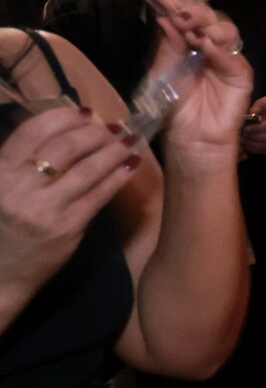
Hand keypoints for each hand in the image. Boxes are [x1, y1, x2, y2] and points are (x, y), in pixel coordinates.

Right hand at [0, 107, 141, 295]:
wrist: (0, 274)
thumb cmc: (2, 224)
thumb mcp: (0, 187)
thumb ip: (20, 161)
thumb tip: (62, 129)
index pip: (32, 132)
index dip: (62, 117)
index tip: (84, 112)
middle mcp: (18, 189)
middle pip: (66, 147)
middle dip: (95, 132)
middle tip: (113, 126)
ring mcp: (45, 209)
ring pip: (87, 169)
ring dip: (114, 150)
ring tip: (130, 139)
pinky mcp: (67, 228)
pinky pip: (99, 195)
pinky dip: (118, 177)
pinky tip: (131, 165)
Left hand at [151, 0, 252, 168]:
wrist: (189, 137)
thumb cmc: (172, 107)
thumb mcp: (161, 71)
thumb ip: (167, 45)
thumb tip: (163, 16)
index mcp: (188, 41)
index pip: (189, 15)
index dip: (178, 4)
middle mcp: (209, 45)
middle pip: (210, 17)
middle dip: (194, 12)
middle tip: (179, 14)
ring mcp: (227, 58)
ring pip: (227, 30)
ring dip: (208, 26)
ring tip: (191, 32)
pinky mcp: (241, 74)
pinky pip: (234, 56)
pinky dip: (219, 50)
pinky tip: (206, 46)